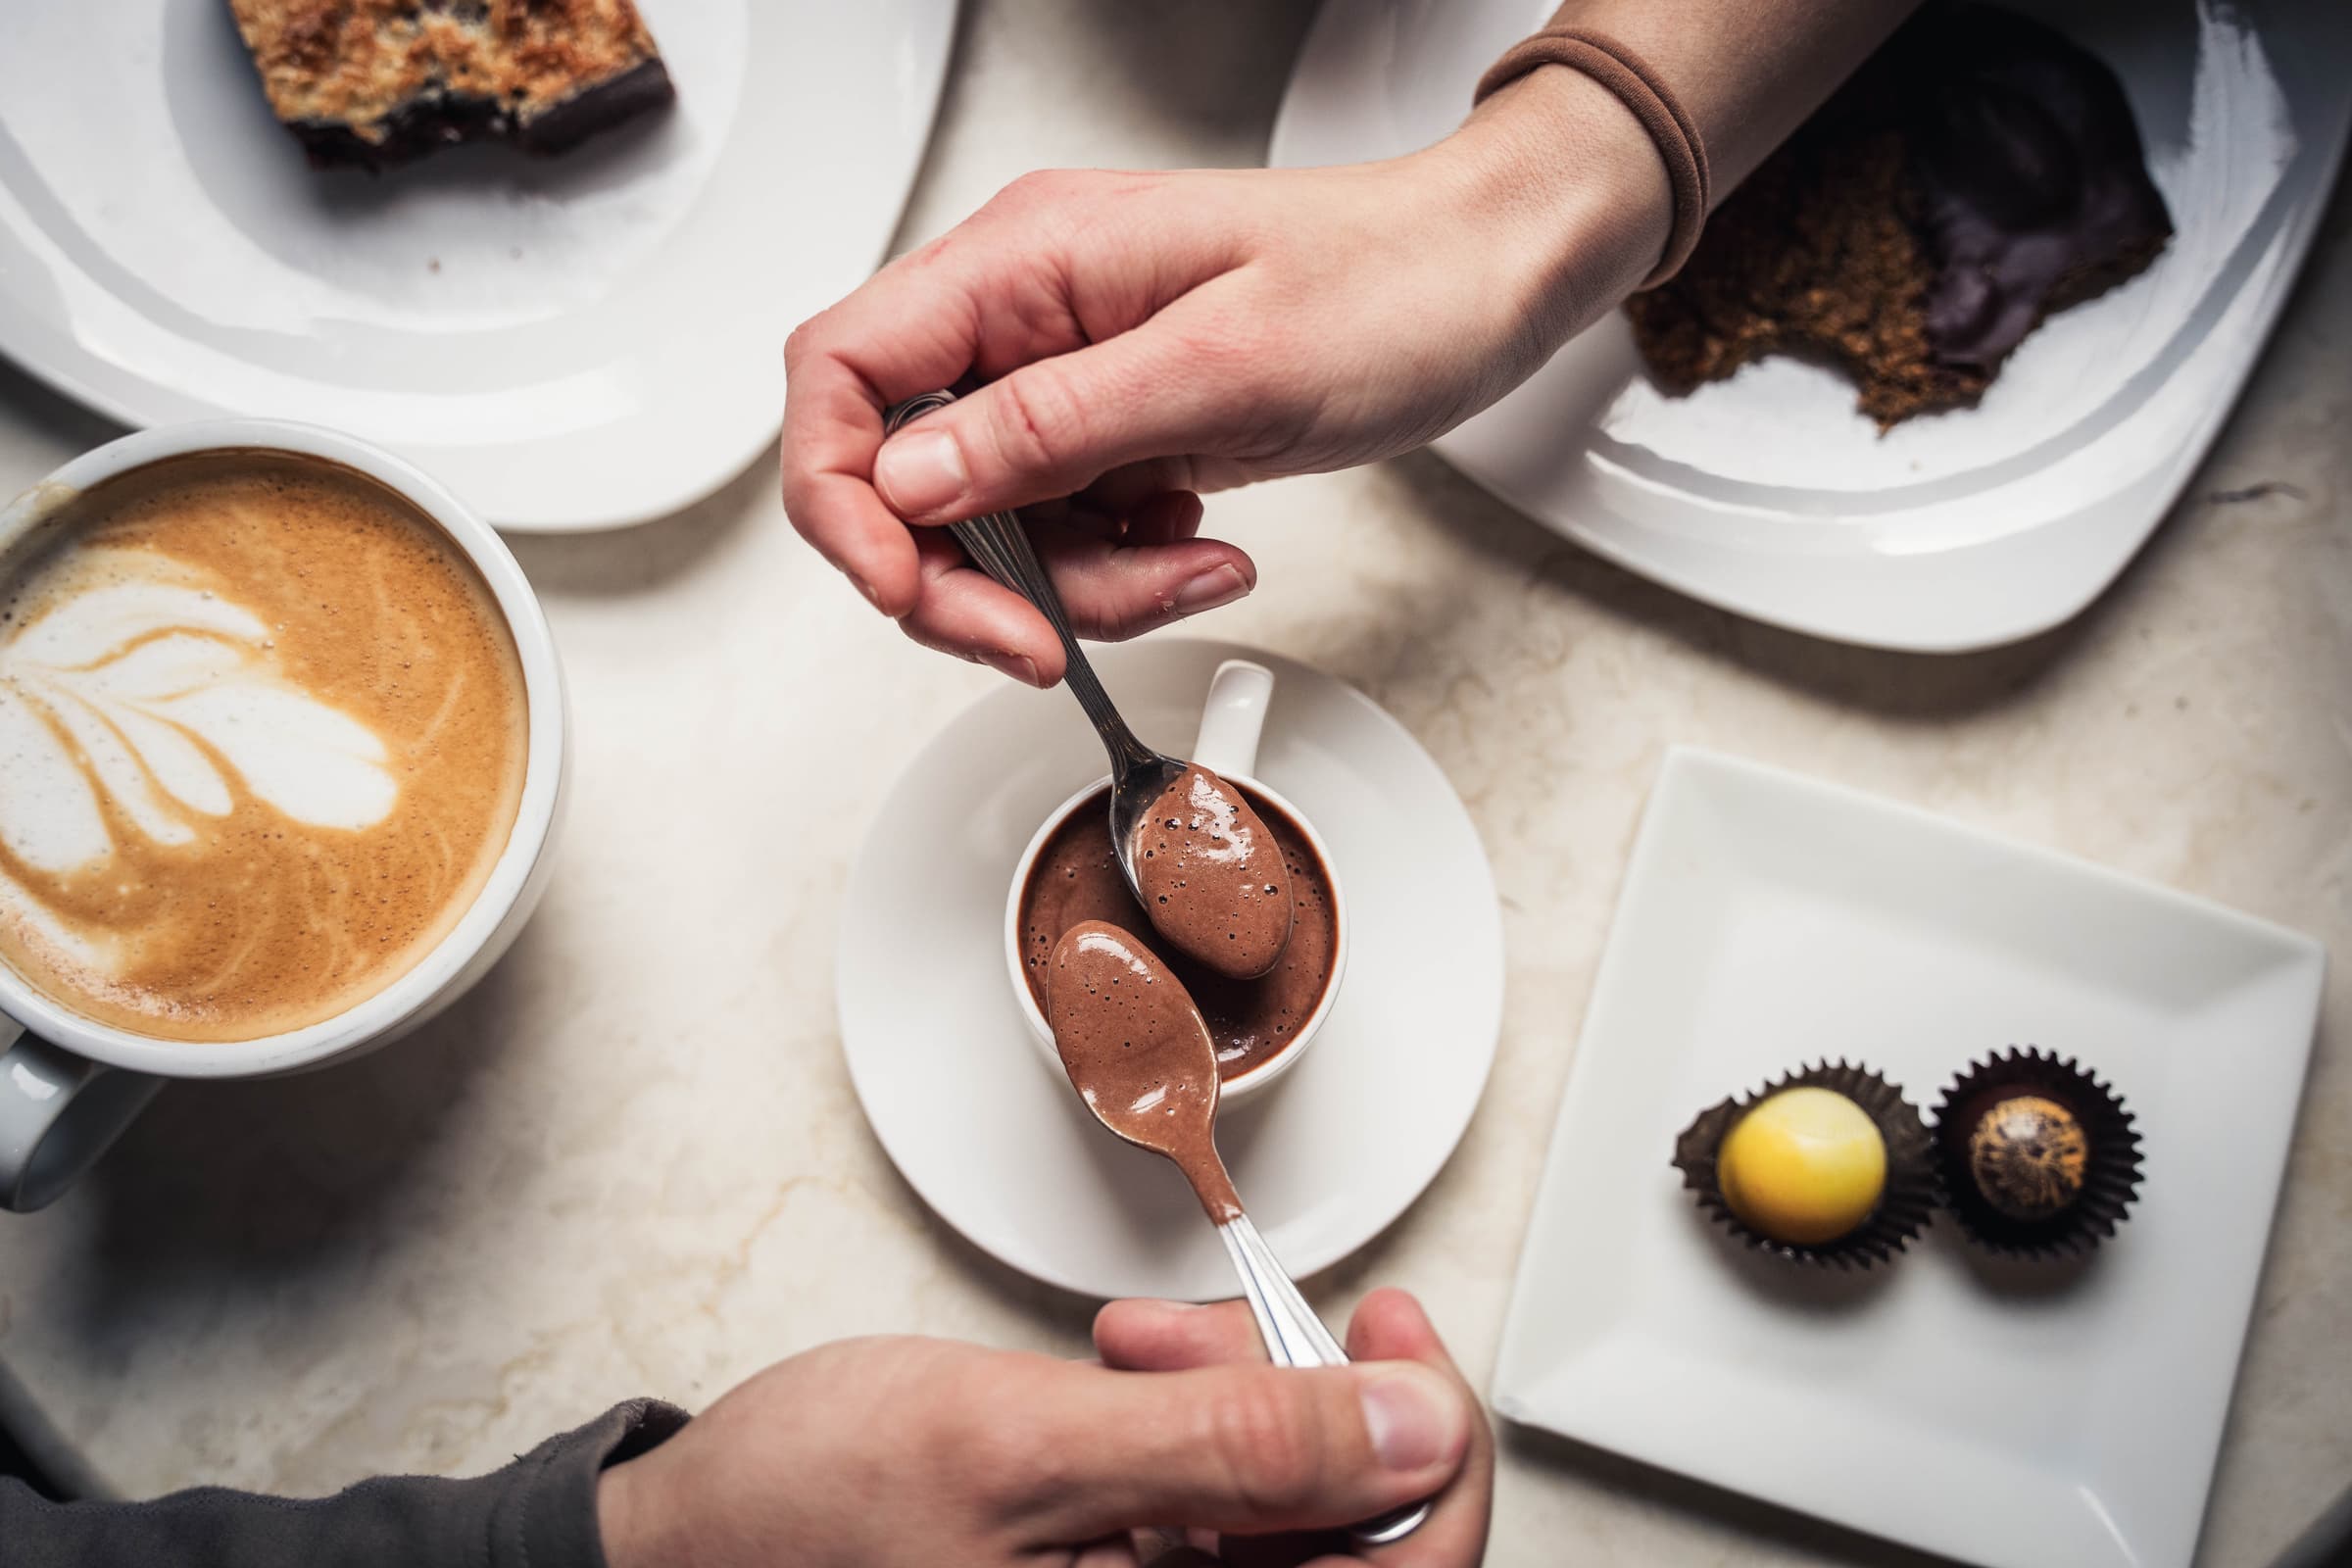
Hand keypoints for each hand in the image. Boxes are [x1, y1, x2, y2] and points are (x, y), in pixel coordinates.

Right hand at [594, 1287, 1490, 1566]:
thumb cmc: (805, 1522)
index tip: (1393, 1333)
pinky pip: (1215, 1511)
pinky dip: (1190, 1424)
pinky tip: (1126, 1372)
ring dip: (1240, 1403)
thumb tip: (1418, 1426)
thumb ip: (1235, 1444)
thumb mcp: (1026, 1451)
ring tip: (1140, 1343)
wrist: (681, 1549)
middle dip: (1310, 1408)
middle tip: (1231, 1325)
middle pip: (1356, 1540)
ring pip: (1284, 1512)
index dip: (1431, 1449)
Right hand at [781, 66, 1669, 684]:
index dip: (844, 500)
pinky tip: (1199, 550)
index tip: (908, 590)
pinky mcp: (1112, 427)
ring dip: (1076, 589)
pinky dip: (1121, 573)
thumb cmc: (1390, 285)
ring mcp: (1064, 375)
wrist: (1486, 281)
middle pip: (902, 477)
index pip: (842, 374)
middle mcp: (1023, 314)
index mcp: (1023, 262)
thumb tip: (907, 479)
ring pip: (991, 528)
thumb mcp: (1224, 364)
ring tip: (1187, 571)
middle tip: (1047, 642)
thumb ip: (1051, 425)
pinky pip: (1064, 533)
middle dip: (975, 580)